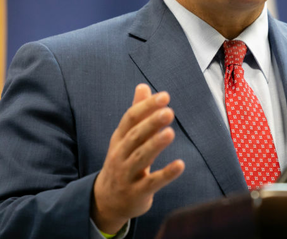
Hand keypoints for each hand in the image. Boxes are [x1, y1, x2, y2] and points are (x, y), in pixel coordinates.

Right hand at [91, 84, 185, 233]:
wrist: (106, 201)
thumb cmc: (122, 162)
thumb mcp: (125, 138)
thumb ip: (137, 114)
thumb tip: (143, 86)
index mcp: (119, 139)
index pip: (130, 119)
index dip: (146, 107)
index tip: (165, 96)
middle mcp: (120, 155)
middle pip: (135, 136)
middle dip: (151, 123)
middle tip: (169, 111)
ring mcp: (127, 174)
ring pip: (141, 158)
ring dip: (155, 145)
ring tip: (170, 133)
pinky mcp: (137, 193)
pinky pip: (152, 183)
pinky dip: (166, 174)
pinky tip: (180, 165)